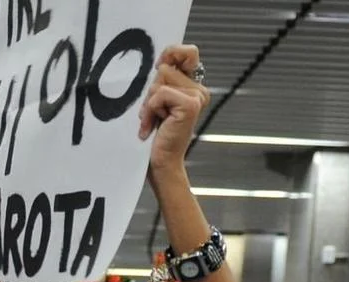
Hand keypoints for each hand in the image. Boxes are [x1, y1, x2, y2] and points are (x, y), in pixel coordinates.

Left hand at [139, 45, 209, 177]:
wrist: (162, 163)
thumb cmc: (157, 135)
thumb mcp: (157, 102)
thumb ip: (162, 81)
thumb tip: (160, 62)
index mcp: (193, 86)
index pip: (188, 52)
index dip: (172, 53)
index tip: (159, 68)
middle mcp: (199, 90)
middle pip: (165, 67)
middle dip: (152, 91)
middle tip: (154, 113)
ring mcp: (197, 96)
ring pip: (160, 81)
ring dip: (150, 103)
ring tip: (154, 121)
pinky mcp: (190, 105)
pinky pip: (160, 94)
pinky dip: (151, 110)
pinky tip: (153, 126)